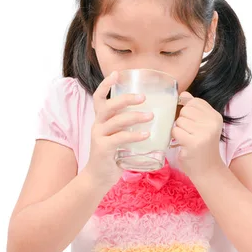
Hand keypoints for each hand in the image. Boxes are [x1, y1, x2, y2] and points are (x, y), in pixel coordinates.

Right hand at [84, 71, 152, 187]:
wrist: (99, 177)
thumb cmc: (114, 154)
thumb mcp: (119, 136)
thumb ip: (129, 125)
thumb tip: (153, 113)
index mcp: (102, 119)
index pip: (99, 98)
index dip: (106, 84)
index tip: (117, 74)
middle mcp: (98, 124)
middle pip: (109, 106)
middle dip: (126, 99)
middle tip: (143, 97)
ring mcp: (98, 136)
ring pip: (116, 121)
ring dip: (134, 117)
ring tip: (150, 116)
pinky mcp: (102, 149)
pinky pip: (119, 138)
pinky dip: (133, 135)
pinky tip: (146, 135)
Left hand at [172, 92, 224, 177]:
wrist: (208, 171)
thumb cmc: (202, 147)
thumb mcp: (203, 126)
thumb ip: (195, 110)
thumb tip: (183, 94)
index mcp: (215, 116)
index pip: (194, 102)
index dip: (188, 111)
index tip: (192, 124)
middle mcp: (212, 122)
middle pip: (185, 110)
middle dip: (182, 122)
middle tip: (190, 134)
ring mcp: (204, 132)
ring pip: (179, 121)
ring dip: (179, 131)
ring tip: (188, 140)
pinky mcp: (193, 142)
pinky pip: (175, 131)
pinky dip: (175, 138)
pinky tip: (184, 144)